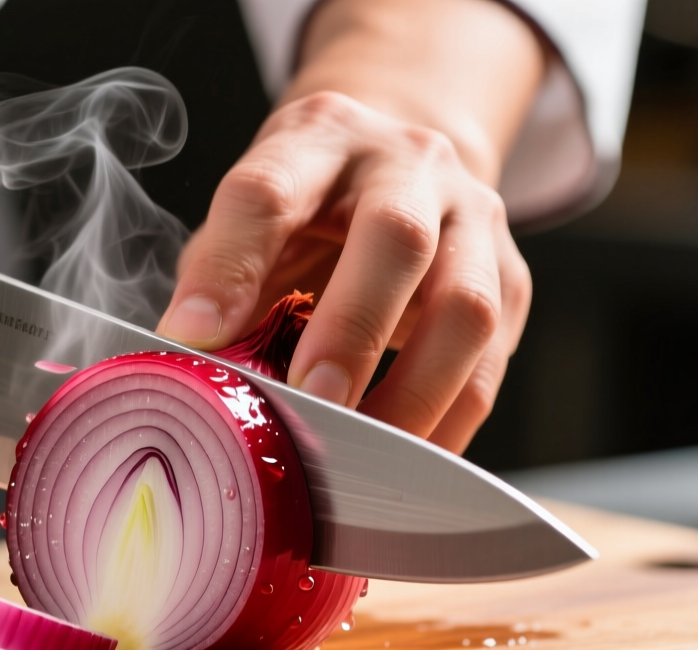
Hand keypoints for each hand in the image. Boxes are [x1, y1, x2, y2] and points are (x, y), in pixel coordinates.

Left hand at [156, 0, 543, 452]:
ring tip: (360, 455)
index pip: (269, 193)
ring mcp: (475, 219)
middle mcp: (410, 165)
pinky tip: (405, 462)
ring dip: (412, 393)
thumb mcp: (252, 221)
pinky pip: (491, 365)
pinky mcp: (512, 279)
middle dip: (352, 329)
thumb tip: (186, 368)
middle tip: (312, 399)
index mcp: (321, 140)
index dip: (228, 267)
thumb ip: (217, 280)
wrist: (402, 163)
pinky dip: (447, 423)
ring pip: (467, 307)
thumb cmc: (307, 211)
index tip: (191, 335)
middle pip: (396, 237)